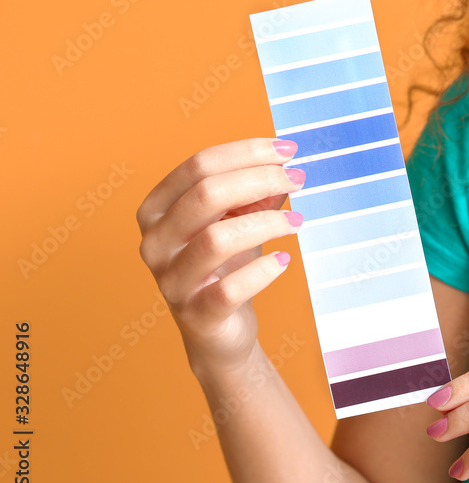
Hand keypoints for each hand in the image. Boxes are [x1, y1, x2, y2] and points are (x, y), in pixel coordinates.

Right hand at [135, 137, 305, 376]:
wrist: (220, 331)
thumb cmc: (226, 267)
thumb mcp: (240, 221)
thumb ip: (257, 193)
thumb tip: (285, 166)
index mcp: (157, 209)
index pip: (199, 165)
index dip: (247, 152)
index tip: (288, 151)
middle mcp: (155, 242)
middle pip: (206, 195)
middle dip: (260, 180)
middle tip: (298, 180)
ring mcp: (171, 280)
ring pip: (217, 239)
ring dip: (266, 223)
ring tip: (296, 220)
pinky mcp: (196, 315)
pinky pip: (230, 288)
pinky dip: (264, 270)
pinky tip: (284, 260)